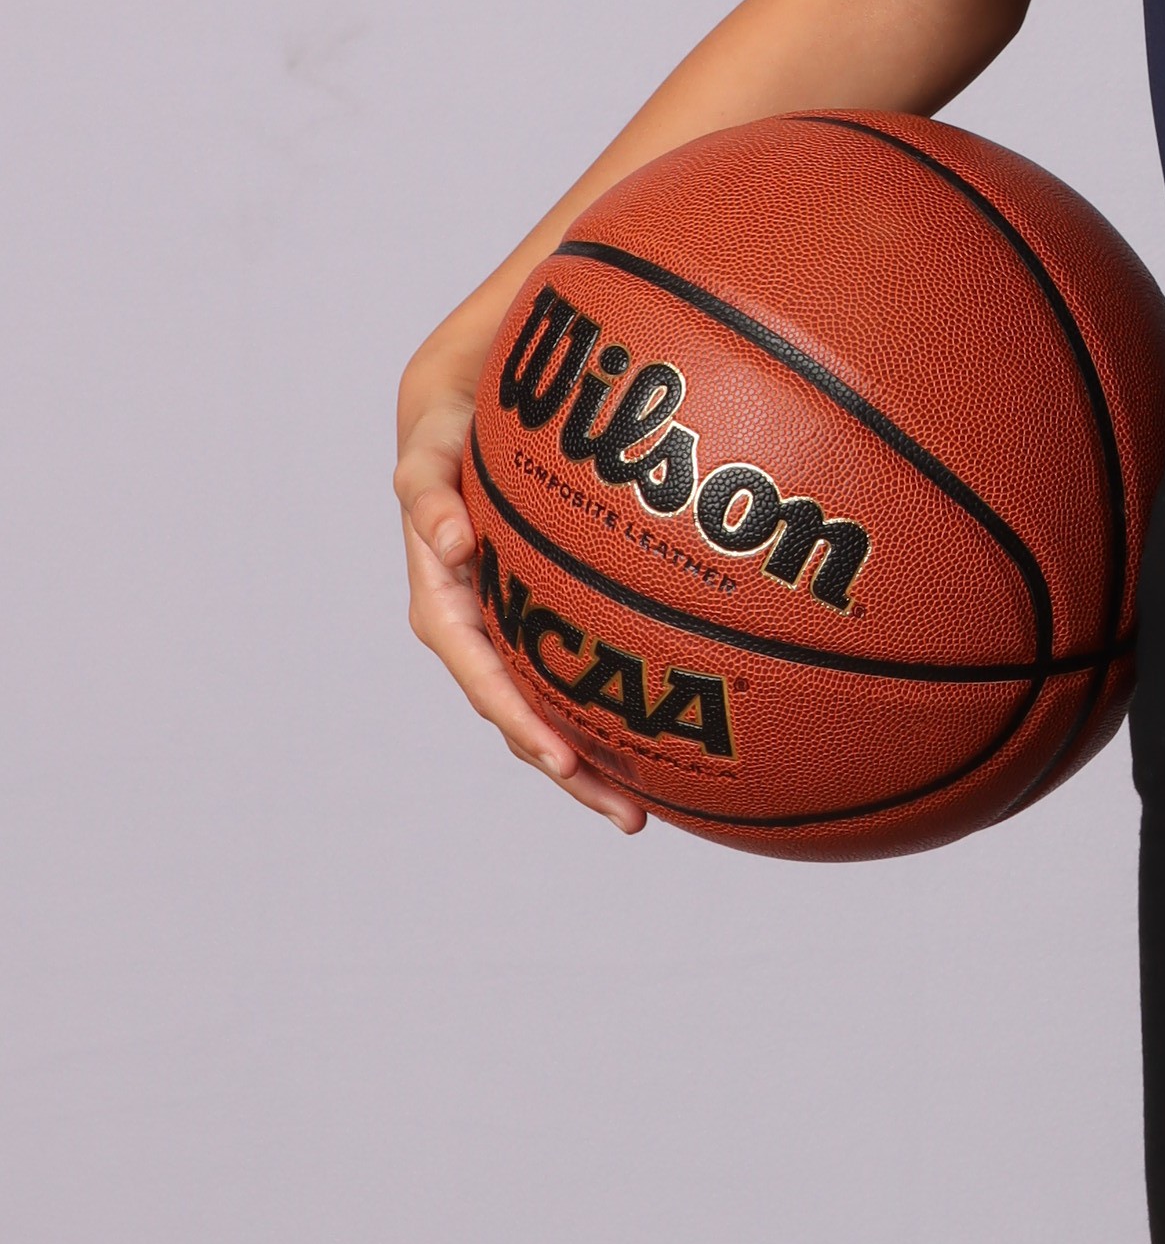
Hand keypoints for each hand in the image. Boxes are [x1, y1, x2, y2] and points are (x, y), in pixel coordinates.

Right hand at [395, 363, 647, 832]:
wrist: (459, 425)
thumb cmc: (445, 439)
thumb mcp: (427, 457)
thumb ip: (427, 492)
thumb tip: (449, 539)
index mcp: (443, 606)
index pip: (483, 678)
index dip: (520, 721)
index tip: (563, 757)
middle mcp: (475, 635)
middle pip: (519, 720)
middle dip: (569, 771)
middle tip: (628, 817)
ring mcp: (505, 636)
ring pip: (545, 714)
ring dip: (588, 767)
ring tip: (640, 814)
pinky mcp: (534, 624)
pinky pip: (568, 680)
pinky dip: (603, 717)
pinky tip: (659, 749)